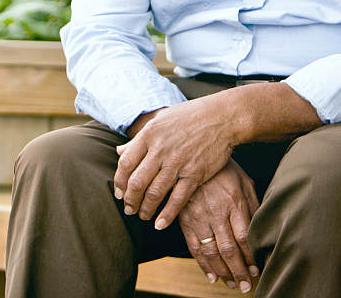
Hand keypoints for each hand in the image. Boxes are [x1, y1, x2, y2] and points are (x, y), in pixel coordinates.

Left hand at [113, 97, 236, 229]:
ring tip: (142, 216)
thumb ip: (139, 139)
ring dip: (146, 208)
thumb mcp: (159, 120)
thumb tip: (119, 151)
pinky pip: (178, 199)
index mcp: (149, 135)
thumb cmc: (188, 116)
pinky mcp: (195, 174)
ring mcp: (178, 163)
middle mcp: (161, 150)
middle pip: (137, 182)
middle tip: (128, 209)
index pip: (126, 163)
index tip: (119, 192)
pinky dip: (167, 214)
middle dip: (130, 200)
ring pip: (155, 193)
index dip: (120, 181)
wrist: (221, 117)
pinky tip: (160, 224)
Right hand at [178, 159, 259, 292]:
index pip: (244, 238)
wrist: (193, 152)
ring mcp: (198, 215)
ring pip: (211, 251)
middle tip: (245, 287)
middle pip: (228, 249)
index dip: (251, 258)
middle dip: (238, 272)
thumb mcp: (244, 181)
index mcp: (234, 202)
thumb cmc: (224, 168)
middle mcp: (216, 211)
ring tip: (232, 284)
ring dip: (222, 272)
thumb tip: (262, 230)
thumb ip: (254, 205)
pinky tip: (212, 275)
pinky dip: (203, 264)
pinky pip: (194, 246)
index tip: (256, 270)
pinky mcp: (185, 217)